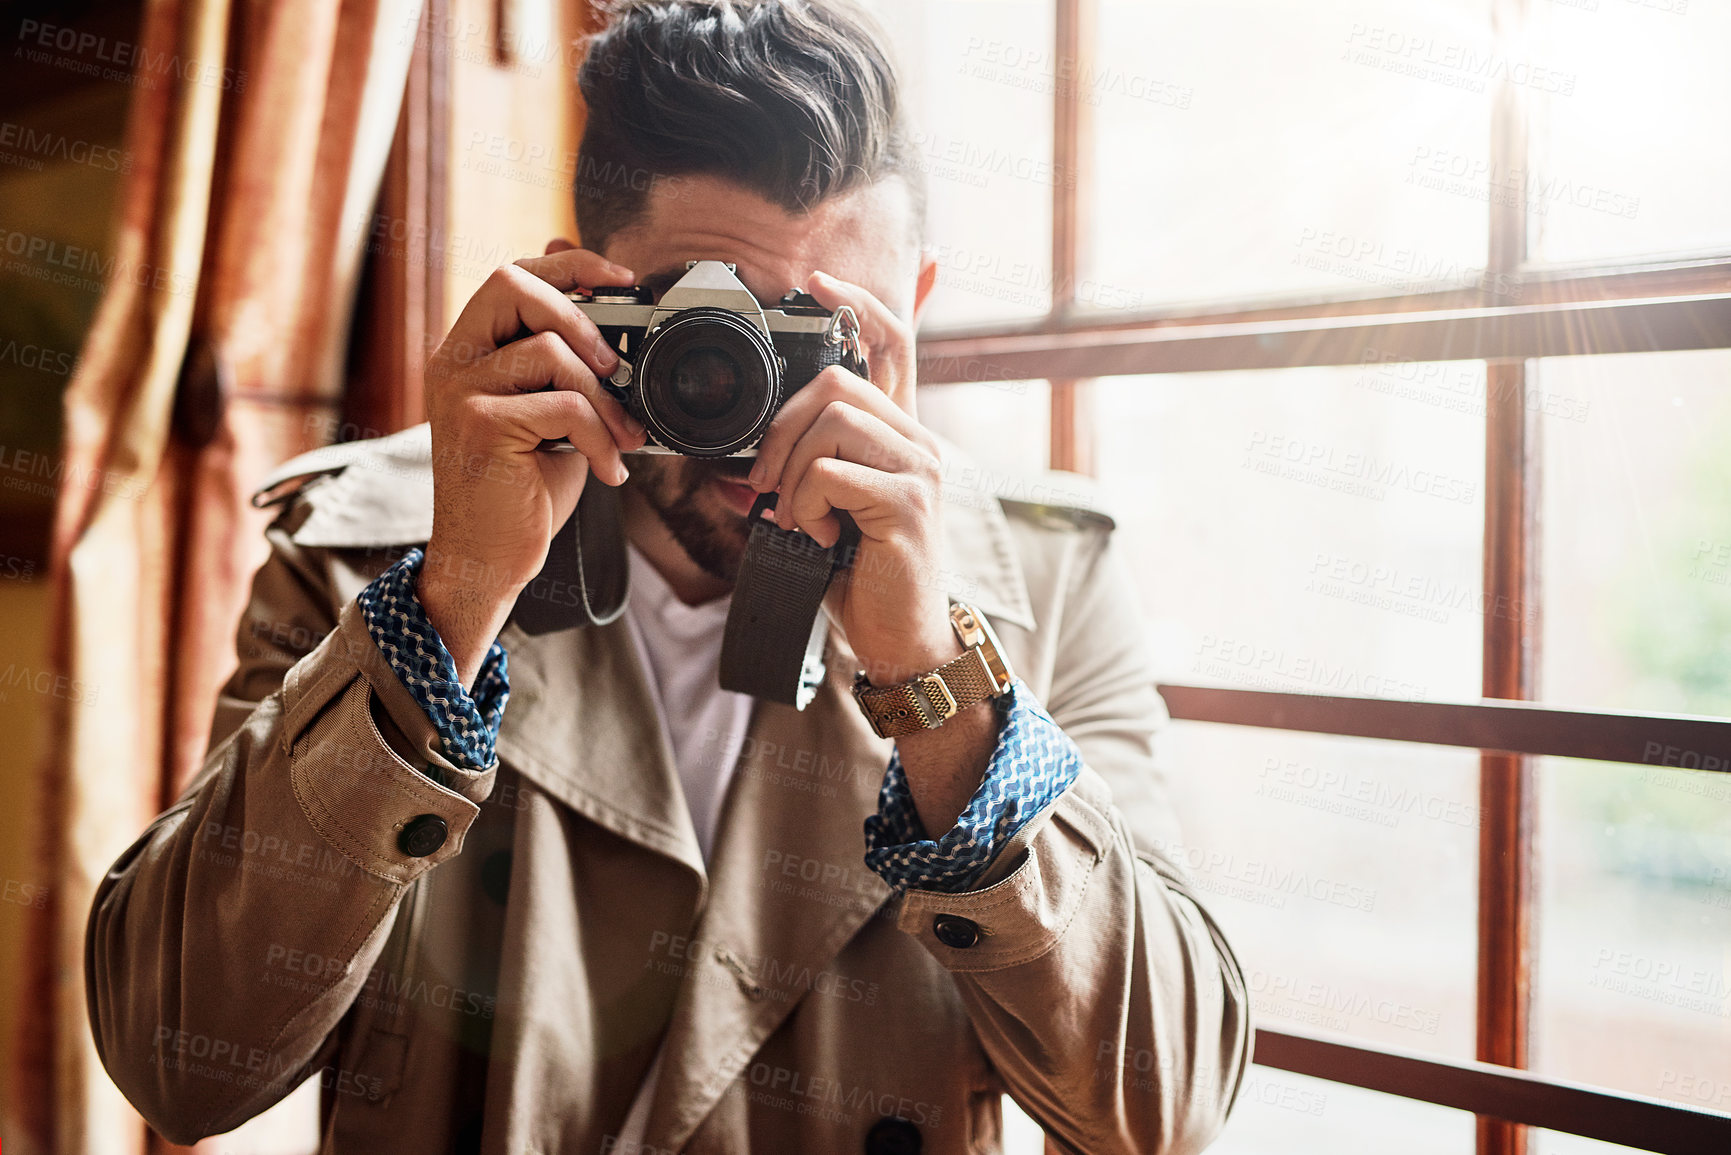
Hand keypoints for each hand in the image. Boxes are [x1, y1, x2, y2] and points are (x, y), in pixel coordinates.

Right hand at [420, 240, 647, 683]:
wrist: (488, 558)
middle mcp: (453, 361)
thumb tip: (607, 309)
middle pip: (514, 284)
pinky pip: (564, 406)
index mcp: (468, 350)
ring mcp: (459, 390)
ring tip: (622, 439)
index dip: (570, 264)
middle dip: (580, 317)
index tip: (623, 279)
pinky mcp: (480, 424)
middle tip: (615, 368)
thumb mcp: (551, 414)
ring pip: (552, 353)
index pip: (512, 274)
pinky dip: (601, 439)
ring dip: (605, 400)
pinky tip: (609, 471)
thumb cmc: (522, 488)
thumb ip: (567, 365)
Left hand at [746, 270, 957, 687]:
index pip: (893, 345)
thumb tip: (744, 462)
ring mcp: (919, 470)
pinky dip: (804, 504)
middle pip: (840, 380)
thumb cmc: (859, 574)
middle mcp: (918, 442)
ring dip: (792, 469)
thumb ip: (802, 474)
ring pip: (833, 420)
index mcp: (898, 436)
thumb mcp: (825, 512)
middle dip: (783, 426)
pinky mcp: (908, 504)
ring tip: (794, 513)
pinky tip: (814, 534)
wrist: (896, 636)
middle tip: (767, 478)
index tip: (818, 281)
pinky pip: (831, 473)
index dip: (858, 304)